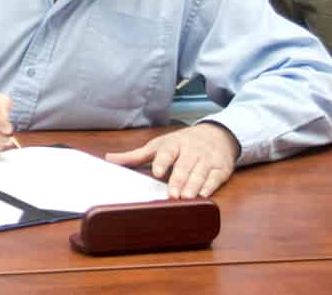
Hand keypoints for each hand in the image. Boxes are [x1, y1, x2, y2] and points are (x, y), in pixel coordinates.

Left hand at [106, 122, 240, 198]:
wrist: (217, 134)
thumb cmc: (181, 143)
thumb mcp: (158, 146)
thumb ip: (136, 156)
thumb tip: (109, 159)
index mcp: (174, 144)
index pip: (167, 152)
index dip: (162, 161)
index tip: (157, 172)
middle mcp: (191, 151)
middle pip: (184, 165)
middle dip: (179, 179)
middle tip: (173, 194)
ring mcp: (207, 159)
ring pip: (201, 172)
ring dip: (194, 185)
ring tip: (187, 198)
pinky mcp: (221, 168)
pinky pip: (216, 177)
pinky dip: (211, 186)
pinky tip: (205, 195)